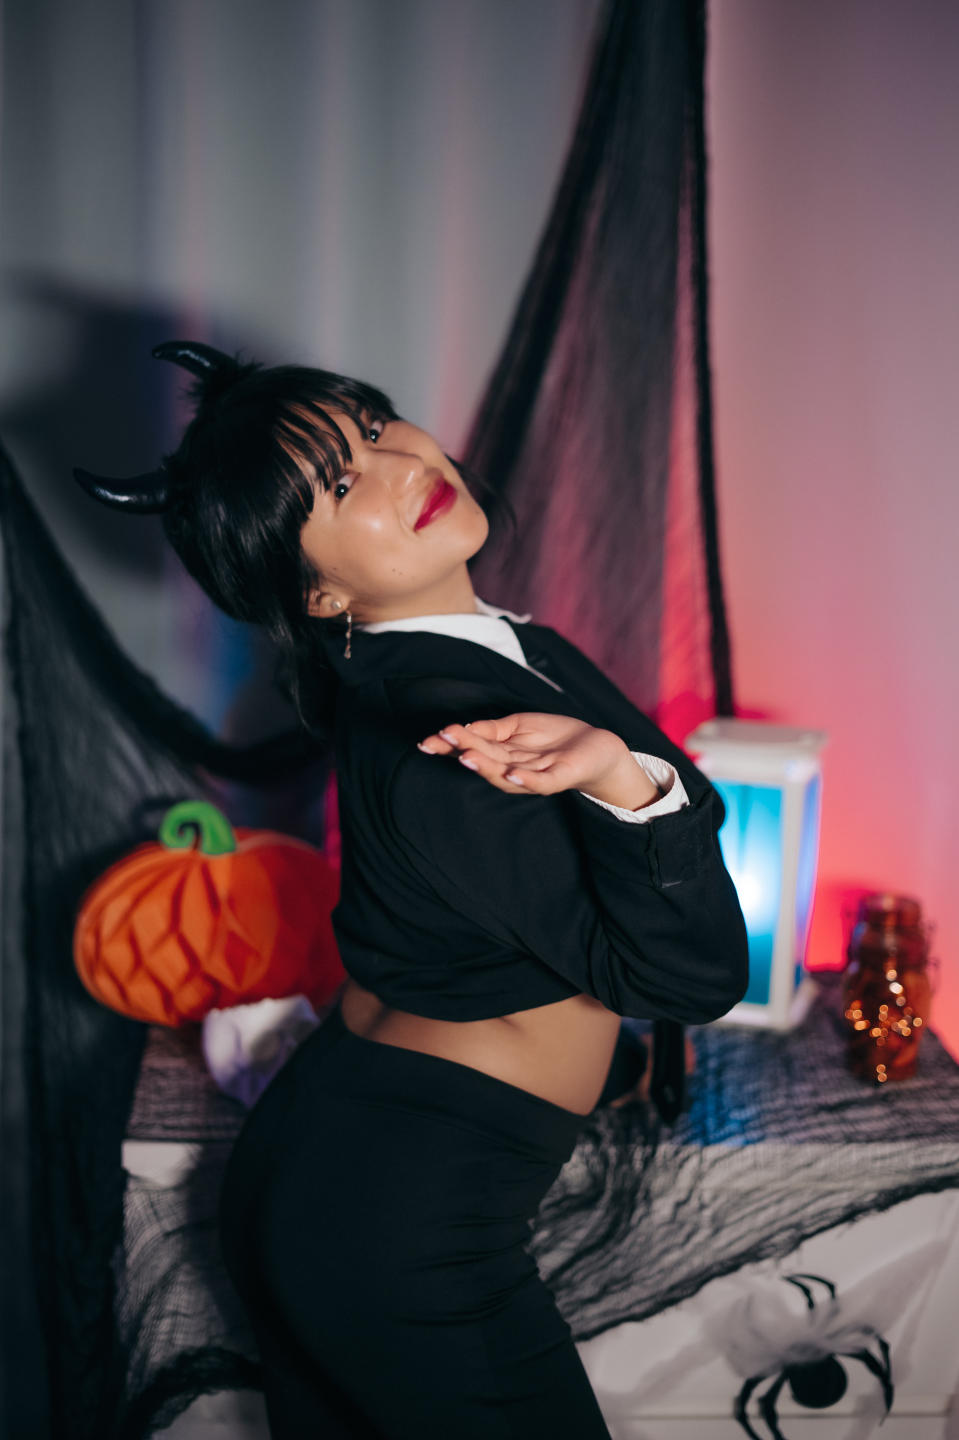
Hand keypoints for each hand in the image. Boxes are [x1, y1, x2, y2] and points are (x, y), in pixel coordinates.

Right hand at [417, 712, 659, 807]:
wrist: (595, 746)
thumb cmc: (554, 738)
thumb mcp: (518, 726)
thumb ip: (492, 730)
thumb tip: (463, 728)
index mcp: (502, 755)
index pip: (471, 749)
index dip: (449, 746)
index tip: (426, 742)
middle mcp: (512, 768)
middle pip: (484, 760)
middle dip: (462, 750)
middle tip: (441, 740)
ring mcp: (534, 775)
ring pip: (505, 773)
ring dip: (485, 766)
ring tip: (466, 756)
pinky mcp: (558, 778)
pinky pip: (540, 782)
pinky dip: (525, 780)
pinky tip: (511, 774)